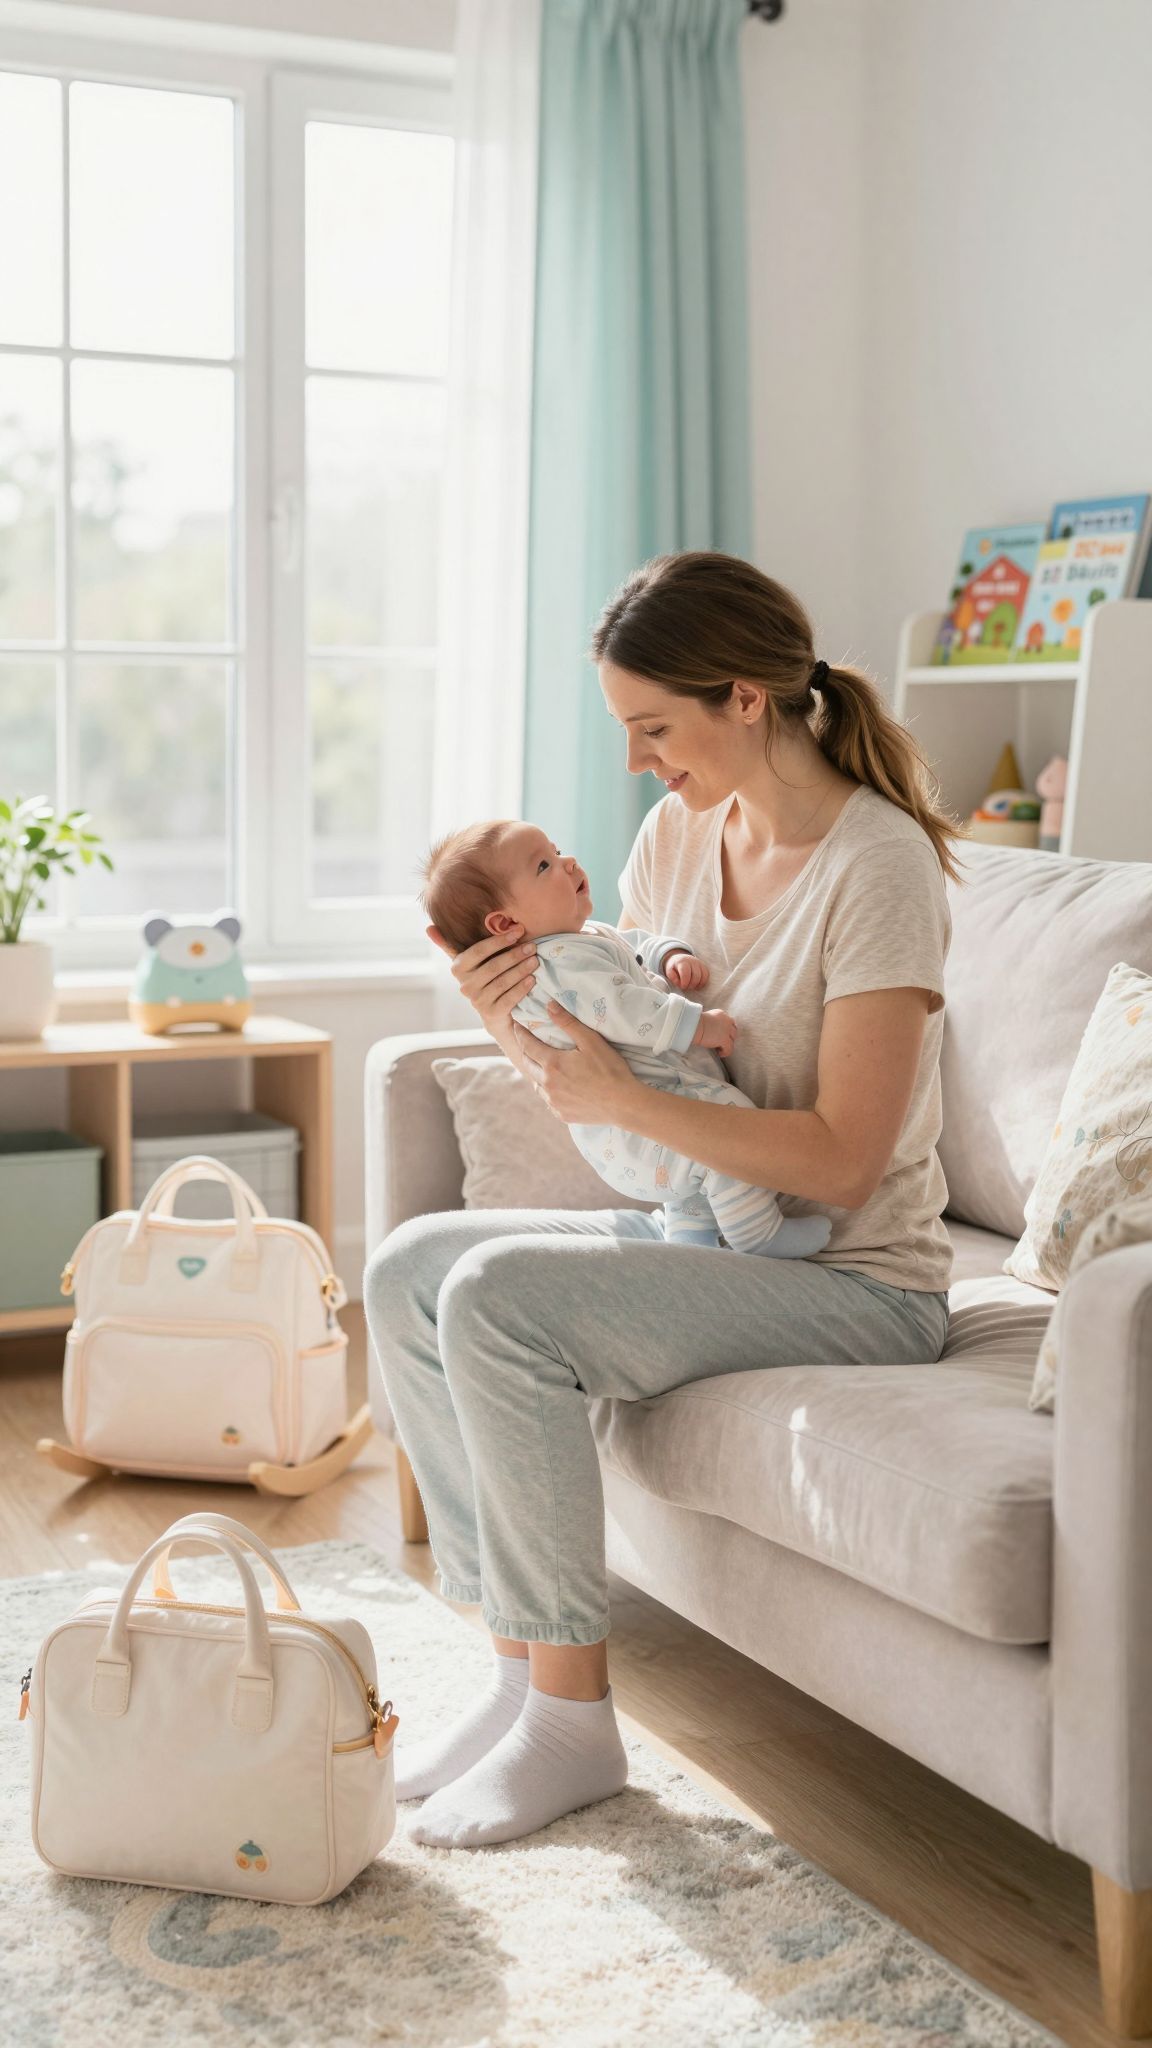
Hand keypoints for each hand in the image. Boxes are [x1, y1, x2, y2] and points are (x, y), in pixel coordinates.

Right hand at [425, 921, 540, 1082]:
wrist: (492, 1011)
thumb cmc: (483, 977)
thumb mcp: (469, 961)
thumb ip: (451, 944)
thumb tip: (429, 928)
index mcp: (458, 968)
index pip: (478, 950)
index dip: (499, 940)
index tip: (518, 931)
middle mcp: (465, 985)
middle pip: (494, 966)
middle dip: (515, 955)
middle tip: (532, 946)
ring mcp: (478, 1001)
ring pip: (503, 981)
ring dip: (521, 970)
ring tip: (535, 960)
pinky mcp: (491, 1013)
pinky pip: (510, 997)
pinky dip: (522, 987)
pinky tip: (532, 979)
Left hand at [511, 1000, 640, 1126]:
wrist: (624, 1104)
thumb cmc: (610, 1070)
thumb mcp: (591, 1041)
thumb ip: (568, 1023)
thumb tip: (549, 1006)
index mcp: (552, 1064)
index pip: (527, 1045)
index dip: (520, 1033)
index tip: (516, 1025)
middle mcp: (547, 1084)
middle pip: (527, 1064)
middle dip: (525, 1051)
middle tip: (525, 1042)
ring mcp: (553, 1102)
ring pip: (536, 1084)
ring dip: (536, 1073)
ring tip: (541, 1065)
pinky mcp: (561, 1115)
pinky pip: (548, 1100)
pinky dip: (549, 1091)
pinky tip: (557, 1087)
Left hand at [664, 950, 708, 990]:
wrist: (681, 959)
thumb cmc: (675, 968)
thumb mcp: (669, 971)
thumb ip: (672, 977)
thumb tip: (679, 983)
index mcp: (682, 962)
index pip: (686, 972)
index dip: (685, 982)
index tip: (682, 987)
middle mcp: (693, 961)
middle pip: (696, 976)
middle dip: (691, 985)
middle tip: (686, 987)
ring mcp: (700, 963)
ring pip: (703, 976)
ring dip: (697, 984)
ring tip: (691, 986)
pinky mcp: (704, 967)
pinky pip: (707, 975)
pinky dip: (702, 982)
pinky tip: (696, 985)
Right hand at [693, 1007, 737, 1057]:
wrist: (694, 1025)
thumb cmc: (694, 1021)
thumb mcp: (705, 1018)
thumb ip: (711, 1021)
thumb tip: (709, 1028)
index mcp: (721, 1014)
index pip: (729, 1022)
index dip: (727, 1029)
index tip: (722, 1033)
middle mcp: (727, 1021)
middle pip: (733, 1031)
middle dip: (729, 1036)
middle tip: (722, 1042)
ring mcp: (727, 1031)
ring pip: (732, 1040)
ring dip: (728, 1045)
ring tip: (721, 1049)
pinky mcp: (724, 1040)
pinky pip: (729, 1049)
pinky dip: (725, 1052)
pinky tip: (720, 1054)